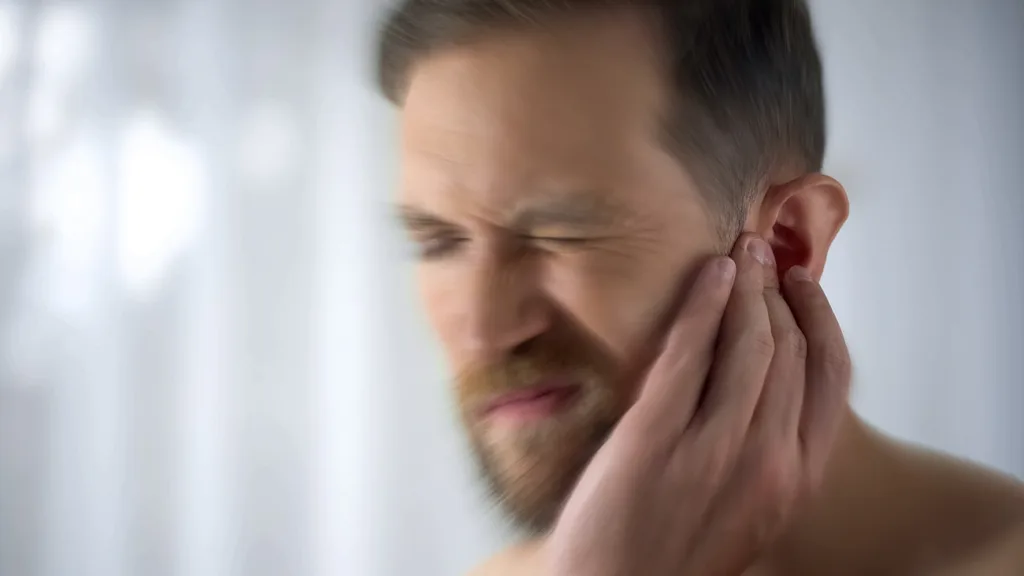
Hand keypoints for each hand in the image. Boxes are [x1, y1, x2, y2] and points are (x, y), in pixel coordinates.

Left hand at [543, 234, 851, 575]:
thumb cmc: (677, 556)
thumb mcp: (749, 513)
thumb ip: (768, 456)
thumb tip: (766, 387)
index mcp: (795, 482)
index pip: (830, 379)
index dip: (821, 320)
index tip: (803, 286)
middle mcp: (765, 462)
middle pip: (788, 350)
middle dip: (778, 290)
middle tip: (763, 253)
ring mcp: (709, 449)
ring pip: (747, 344)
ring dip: (746, 285)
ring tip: (739, 252)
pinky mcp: (652, 438)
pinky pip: (686, 354)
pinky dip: (702, 304)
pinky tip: (708, 275)